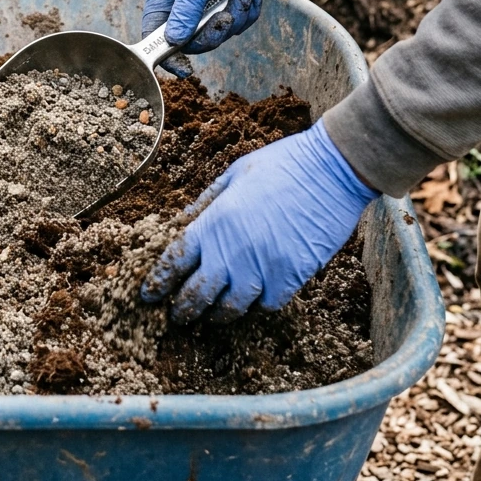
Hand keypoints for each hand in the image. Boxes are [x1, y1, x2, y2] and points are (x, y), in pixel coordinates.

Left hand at [140, 120, 377, 322]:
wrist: (332, 169)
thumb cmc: (283, 165)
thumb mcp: (234, 174)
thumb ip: (206, 203)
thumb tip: (182, 222)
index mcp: (214, 222)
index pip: (174, 261)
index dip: (157, 282)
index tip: (148, 294)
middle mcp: (233, 250)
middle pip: (197, 294)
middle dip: (183, 310)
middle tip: (178, 316)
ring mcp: (263, 267)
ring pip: (230, 308)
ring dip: (218, 314)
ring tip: (212, 315)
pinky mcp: (291, 277)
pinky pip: (267, 305)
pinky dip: (259, 305)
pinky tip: (255, 300)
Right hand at [142, 0, 281, 76]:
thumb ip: (186, 10)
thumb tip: (174, 42)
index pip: (155, 34)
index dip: (167, 55)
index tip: (184, 69)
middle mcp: (181, 3)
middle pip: (190, 41)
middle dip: (214, 32)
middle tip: (227, 17)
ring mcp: (205, 6)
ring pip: (217, 35)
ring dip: (236, 18)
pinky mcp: (227, 5)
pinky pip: (236, 26)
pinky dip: (247, 13)